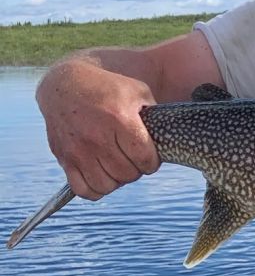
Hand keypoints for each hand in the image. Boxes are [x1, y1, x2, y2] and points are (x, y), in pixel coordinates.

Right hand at [36, 59, 160, 199]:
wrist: (65, 85)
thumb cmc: (107, 88)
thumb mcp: (138, 92)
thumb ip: (154, 114)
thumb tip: (168, 135)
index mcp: (119, 119)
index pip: (145, 158)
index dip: (152, 162)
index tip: (150, 157)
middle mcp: (97, 137)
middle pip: (127, 174)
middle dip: (136, 170)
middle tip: (134, 160)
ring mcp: (78, 150)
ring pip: (106, 185)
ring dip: (117, 180)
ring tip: (118, 166)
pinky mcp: (64, 158)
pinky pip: (83, 189)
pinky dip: (95, 189)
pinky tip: (101, 175)